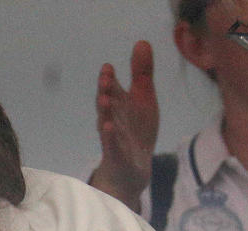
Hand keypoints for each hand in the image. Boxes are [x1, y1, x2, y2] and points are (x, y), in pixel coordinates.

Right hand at [91, 40, 158, 209]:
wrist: (133, 171)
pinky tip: (108, 128)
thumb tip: (141, 42)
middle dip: (105, 92)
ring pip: (107, 124)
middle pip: (107, 104)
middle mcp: (112, 120)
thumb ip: (141, 73)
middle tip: (105, 78)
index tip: (108, 67)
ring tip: (104, 100)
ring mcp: (113, 139)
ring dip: (105, 112)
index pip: (112, 90)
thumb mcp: (143, 99)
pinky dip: (109, 138)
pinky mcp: (117, 157)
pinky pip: (111, 146)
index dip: (109, 79)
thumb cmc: (136, 132)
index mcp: (118, 106)